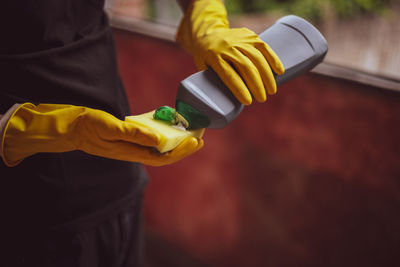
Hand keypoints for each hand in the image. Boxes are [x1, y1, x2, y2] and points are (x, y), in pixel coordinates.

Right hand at [1, 103, 202, 166]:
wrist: (70, 127)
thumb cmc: (88, 126)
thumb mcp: (110, 127)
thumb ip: (133, 134)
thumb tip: (158, 140)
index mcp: (131, 152)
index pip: (163, 157)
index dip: (182, 151)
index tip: (197, 140)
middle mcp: (134, 151)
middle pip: (165, 153)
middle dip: (184, 146)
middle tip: (201, 135)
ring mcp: (132, 145)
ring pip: (160, 146)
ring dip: (176, 139)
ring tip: (189, 129)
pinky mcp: (129, 137)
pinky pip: (151, 137)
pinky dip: (163, 132)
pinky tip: (169, 123)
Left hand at [176, 0, 284, 104]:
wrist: (207, 32)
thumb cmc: (205, 58)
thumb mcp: (204, 69)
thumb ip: (215, 82)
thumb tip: (227, 103)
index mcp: (214, 56)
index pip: (229, 75)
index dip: (239, 89)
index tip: (248, 102)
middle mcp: (227, 46)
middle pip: (246, 67)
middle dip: (256, 85)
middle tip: (262, 99)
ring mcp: (239, 39)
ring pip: (257, 57)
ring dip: (267, 76)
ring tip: (272, 90)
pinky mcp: (249, 35)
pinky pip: (264, 47)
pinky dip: (273, 59)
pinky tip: (279, 71)